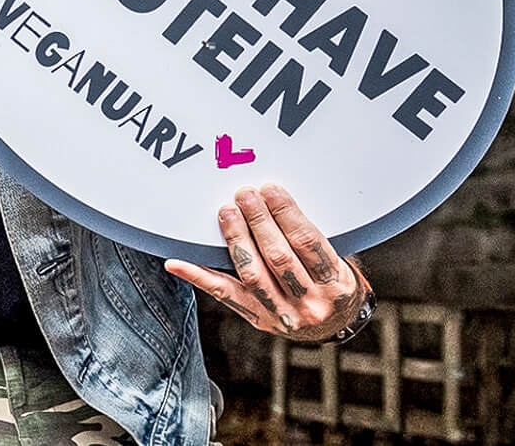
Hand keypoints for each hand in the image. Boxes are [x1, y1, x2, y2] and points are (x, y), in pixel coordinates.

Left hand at [163, 183, 368, 342]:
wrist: (333, 326)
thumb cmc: (331, 284)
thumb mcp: (338, 263)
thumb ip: (311, 238)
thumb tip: (276, 199)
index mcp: (335, 284)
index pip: (308, 242)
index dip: (287, 213)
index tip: (271, 189)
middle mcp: (309, 303)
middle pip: (278, 257)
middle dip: (259, 221)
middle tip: (244, 195)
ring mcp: (281, 314)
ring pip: (252, 274)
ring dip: (236, 239)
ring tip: (226, 212)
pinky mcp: (256, 318)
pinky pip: (223, 294)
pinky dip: (197, 276)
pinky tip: (176, 262)